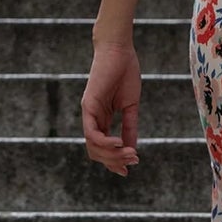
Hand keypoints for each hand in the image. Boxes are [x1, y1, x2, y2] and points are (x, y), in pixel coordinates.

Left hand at [82, 41, 141, 175]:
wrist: (119, 51)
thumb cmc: (125, 73)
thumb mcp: (131, 106)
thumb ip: (130, 127)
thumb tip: (132, 149)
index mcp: (101, 119)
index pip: (102, 148)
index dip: (114, 161)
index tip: (129, 170)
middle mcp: (92, 119)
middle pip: (96, 152)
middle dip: (115, 161)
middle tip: (133, 161)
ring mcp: (88, 113)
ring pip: (94, 146)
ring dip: (112, 155)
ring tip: (131, 154)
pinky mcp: (88, 106)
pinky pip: (93, 132)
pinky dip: (106, 142)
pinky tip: (120, 143)